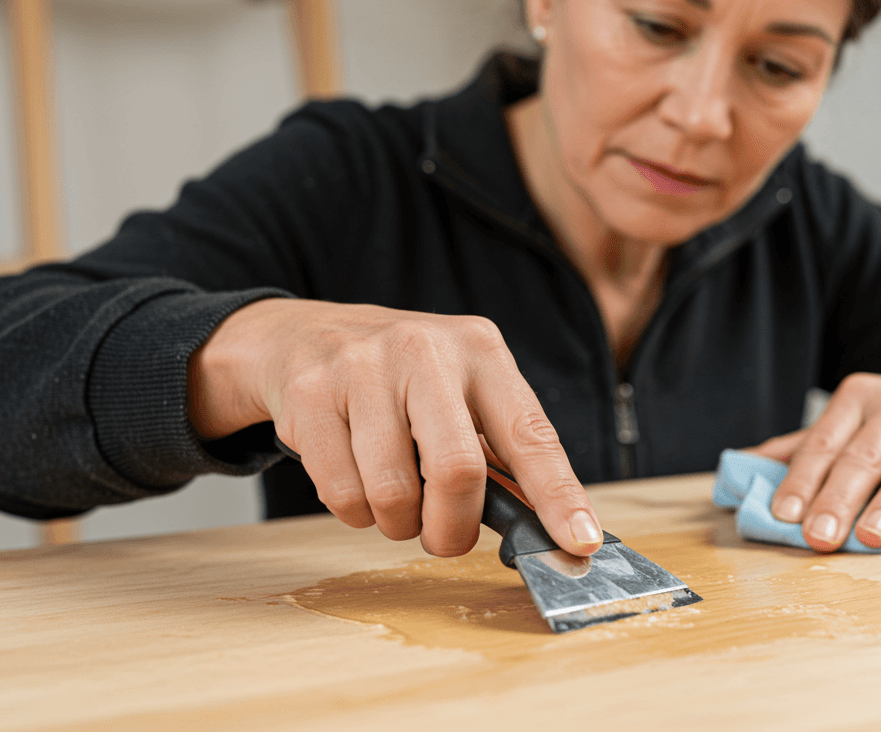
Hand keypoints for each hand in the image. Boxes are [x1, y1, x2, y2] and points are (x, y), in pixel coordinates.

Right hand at [186, 299, 602, 557]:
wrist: (301, 337)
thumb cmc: (401, 380)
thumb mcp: (461, 392)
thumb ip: (501, 453)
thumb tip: (549, 528)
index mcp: (480, 350)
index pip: (531, 435)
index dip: (559, 496)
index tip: (578, 544)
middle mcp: (425, 349)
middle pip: (458, 472)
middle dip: (453, 528)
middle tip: (445, 537)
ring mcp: (362, 368)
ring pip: (392, 494)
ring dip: (397, 523)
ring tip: (394, 497)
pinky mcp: (310, 394)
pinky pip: (342, 494)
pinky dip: (355, 511)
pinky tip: (355, 477)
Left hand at [746, 364, 880, 550]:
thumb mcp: (856, 421)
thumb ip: (804, 447)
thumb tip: (742, 469)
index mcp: (859, 398)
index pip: (824, 442)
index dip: (803, 480)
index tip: (784, 515)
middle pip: (864, 454)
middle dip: (839, 497)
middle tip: (820, 535)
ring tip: (873, 536)